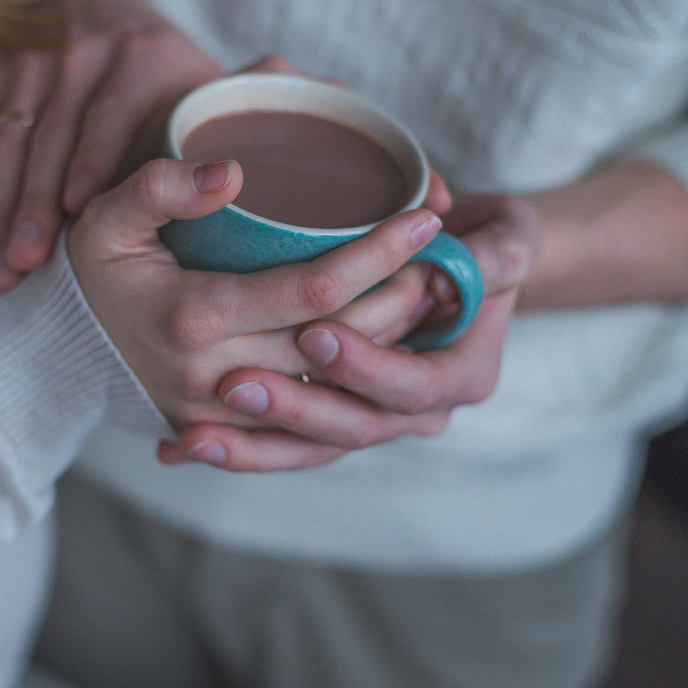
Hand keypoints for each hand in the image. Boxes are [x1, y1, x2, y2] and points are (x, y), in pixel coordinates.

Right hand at [0, 12, 223, 292]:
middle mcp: (78, 56)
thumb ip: (244, 115)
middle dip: (33, 205)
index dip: (92, 163)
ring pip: (3, 148)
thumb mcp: (202, 78)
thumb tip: (298, 147)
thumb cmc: (161, 69)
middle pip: (48, 137)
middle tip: (29, 266)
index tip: (82, 214)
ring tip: (0, 274)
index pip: (109, 114)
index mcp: (140, 57)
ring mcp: (26, 67)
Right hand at [66, 157, 443, 431]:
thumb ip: (160, 186)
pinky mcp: (231, 435)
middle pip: (340, 342)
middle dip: (402, 298)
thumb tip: (231, 171)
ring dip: (390, 345)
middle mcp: (215, 375)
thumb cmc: (91, 275)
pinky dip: (358, 388)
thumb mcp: (106, 219)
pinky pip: (312, 422)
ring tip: (427, 295)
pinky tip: (389, 350)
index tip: (424, 217)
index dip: (378, 252)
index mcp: (192, 315)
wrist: (56, 359)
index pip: (313, 287)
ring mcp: (225, 415)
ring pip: (335, 388)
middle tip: (440, 256)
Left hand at [159, 193, 542, 470]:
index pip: (409, 388)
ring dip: (251, 446)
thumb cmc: (497, 245)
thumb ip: (499, 248)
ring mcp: (378, 419)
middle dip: (292, 409)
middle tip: (234, 382)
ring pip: (312, 450)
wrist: (484, 269)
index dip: (362, 367)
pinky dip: (238, 449)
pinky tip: (174, 449)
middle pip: (353, 427)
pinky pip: (288, 448)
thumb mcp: (513, 237)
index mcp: (464, 375)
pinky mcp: (341, 417)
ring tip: (191, 434)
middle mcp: (421, 410)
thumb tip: (451, 239)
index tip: (313, 333)